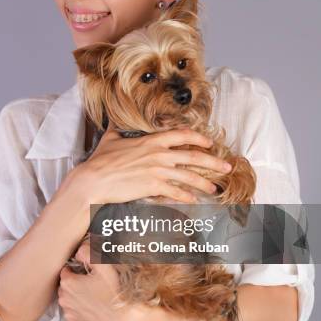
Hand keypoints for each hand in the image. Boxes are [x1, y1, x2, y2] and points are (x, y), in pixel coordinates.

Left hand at [57, 240, 142, 320]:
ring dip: (78, 299)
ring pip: (70, 303)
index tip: (88, 271)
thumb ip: (88, 253)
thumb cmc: (115, 292)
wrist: (126, 320)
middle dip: (76, 283)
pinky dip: (82, 315)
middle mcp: (65, 301)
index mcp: (68, 284)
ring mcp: (71, 317)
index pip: (65, 271)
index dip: (76, 269)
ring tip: (95, 296)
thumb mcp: (103, 265)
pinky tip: (94, 310)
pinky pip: (76, 318)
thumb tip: (79, 251)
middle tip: (93, 282)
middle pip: (66, 287)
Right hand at [60, 126, 231, 204]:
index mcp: (151, 141)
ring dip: (204, 183)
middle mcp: (158, 154)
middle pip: (193, 156)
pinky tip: (195, 201)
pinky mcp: (153, 187)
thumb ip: (116, 129)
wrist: (93, 180)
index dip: (199, 138)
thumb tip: (112, 119)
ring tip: (215, 189)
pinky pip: (176, 192)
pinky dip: (187, 197)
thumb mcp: (110, 139)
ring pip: (188, 177)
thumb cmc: (100, 160)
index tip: (210, 142)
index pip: (182, 135)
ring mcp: (157, 171)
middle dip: (213, 162)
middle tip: (227, 167)